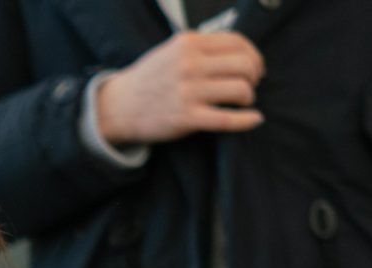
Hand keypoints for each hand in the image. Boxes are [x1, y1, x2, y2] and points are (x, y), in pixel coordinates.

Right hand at [93, 31, 264, 145]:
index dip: (253, 55)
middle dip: (254, 76)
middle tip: (250, 85)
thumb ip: (202, 46)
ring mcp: (188, 92)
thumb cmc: (149, 80)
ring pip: (241, 89)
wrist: (117, 108)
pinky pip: (227, 119)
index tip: (254, 67)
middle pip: (244, 65)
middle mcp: (189, 65)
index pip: (237, 42)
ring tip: (242, 101)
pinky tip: (254, 119)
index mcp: (188, 44)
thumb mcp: (172, 51)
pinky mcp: (186, 118)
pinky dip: (246, 120)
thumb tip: (240, 52)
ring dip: (248, 97)